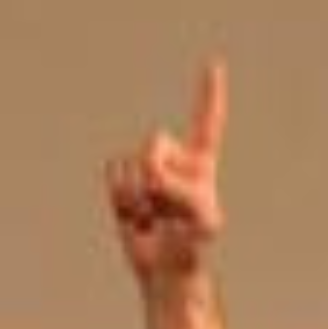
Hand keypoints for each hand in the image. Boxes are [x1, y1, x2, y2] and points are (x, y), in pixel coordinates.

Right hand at [105, 59, 228, 294]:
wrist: (164, 267)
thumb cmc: (192, 244)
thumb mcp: (201, 220)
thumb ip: (184, 191)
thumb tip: (153, 175)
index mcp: (201, 163)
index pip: (207, 121)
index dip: (209, 92)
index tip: (213, 62)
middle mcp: (173, 158)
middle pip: (155, 141)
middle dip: (158, 172)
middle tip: (167, 207)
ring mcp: (145, 167)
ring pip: (132, 162)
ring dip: (141, 195)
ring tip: (154, 215)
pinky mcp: (122, 180)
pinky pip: (114, 175)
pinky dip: (122, 198)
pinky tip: (135, 215)